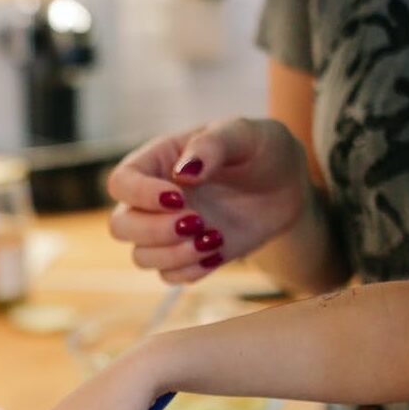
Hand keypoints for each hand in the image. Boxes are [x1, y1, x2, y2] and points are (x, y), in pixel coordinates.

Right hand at [105, 118, 313, 284]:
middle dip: (154, 230)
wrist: (287, 184)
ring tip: (214, 239)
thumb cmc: (261, 149)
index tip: (178, 198)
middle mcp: (154, 199)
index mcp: (158, 162)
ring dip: (174, 255)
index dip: (140, 195)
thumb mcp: (243, 133)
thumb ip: (212, 145)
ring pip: (141, 257)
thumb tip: (183, 172)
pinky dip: (190, 271)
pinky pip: (169, 276)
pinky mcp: (188, 255)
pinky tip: (218, 253)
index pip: (122, 182)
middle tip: (198, 221)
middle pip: (121, 226)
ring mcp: (168, 230)